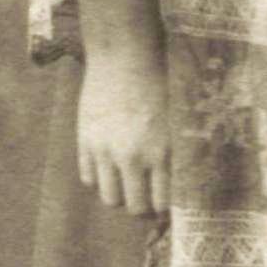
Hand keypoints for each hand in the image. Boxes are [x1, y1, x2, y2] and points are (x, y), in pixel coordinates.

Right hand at [76, 0, 170, 215]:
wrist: (124, 55)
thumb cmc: (161, 81)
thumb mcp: (178, 118)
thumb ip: (177, 151)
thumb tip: (180, 183)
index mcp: (162, 152)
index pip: (162, 203)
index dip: (164, 211)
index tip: (166, 209)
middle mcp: (133, 156)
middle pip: (134, 207)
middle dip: (142, 209)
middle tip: (146, 201)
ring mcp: (105, 150)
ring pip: (109, 198)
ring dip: (119, 196)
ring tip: (127, 185)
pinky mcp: (85, 141)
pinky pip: (88, 178)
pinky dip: (99, 178)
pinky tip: (109, 167)